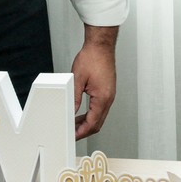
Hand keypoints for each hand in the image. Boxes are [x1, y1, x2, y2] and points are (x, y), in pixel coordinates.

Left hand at [71, 25, 117, 139]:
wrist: (101, 45)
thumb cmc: (92, 57)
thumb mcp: (77, 79)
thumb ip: (74, 98)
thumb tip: (71, 112)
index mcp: (103, 97)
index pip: (93, 123)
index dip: (82, 132)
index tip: (74, 136)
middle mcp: (109, 98)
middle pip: (98, 122)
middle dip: (85, 130)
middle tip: (73, 133)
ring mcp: (109, 94)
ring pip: (100, 116)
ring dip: (88, 122)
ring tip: (75, 124)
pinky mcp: (107, 90)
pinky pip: (100, 107)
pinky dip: (91, 113)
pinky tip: (82, 112)